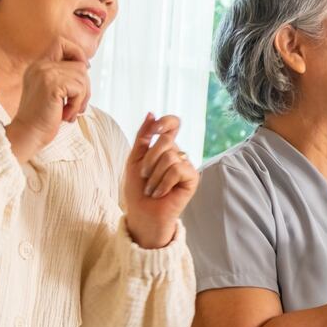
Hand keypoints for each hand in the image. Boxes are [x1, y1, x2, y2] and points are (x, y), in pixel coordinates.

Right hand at [8, 43, 89, 162]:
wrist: (28, 134)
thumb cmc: (43, 118)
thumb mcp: (54, 92)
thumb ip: (64, 76)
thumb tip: (86, 66)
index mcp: (38, 66)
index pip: (62, 43)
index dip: (77, 53)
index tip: (82, 72)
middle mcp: (40, 66)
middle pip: (80, 63)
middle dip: (85, 86)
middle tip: (77, 105)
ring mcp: (45, 74)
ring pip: (82, 76)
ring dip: (82, 98)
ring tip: (69, 112)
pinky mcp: (51, 85)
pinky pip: (79, 88)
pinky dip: (78, 104)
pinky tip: (66, 115)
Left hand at [122, 113, 197, 248]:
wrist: (142, 213)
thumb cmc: (137, 189)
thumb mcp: (134, 158)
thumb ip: (143, 136)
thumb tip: (152, 113)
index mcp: (164, 146)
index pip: (172, 123)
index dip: (165, 122)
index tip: (154, 130)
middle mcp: (178, 153)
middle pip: (166, 141)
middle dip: (149, 160)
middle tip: (144, 176)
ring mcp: (186, 165)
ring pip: (169, 157)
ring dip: (154, 176)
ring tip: (151, 188)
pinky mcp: (192, 178)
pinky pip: (177, 170)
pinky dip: (163, 183)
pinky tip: (160, 193)